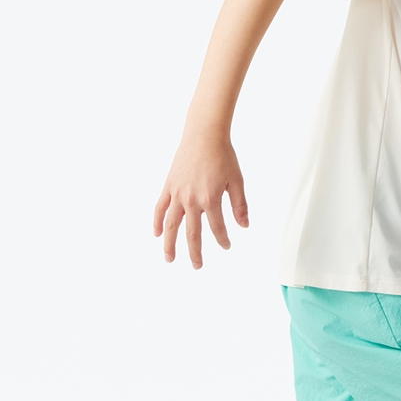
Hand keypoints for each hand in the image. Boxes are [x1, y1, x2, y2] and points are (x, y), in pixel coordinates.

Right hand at [153, 128, 248, 266]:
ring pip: (171, 225)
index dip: (223, 240)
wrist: (204, 134)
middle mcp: (191, 200)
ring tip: (169, 259)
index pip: (217, 228)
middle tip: (198, 266)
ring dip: (170, 244)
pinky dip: (157, 221)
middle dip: (195, 252)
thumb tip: (244, 225)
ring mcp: (177, 194)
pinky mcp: (169, 186)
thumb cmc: (223, 155)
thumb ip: (239, 205)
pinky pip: (160, 208)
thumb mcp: (237, 181)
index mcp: (210, 199)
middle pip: (192, 234)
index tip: (227, 246)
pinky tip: (157, 234)